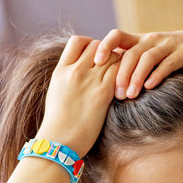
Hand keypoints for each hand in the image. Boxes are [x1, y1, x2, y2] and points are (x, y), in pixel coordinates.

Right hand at [37, 36, 120, 156]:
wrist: (58, 142)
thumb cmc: (57, 125)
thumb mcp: (56, 94)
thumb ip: (67, 79)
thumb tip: (78, 74)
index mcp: (60, 71)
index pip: (78, 41)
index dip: (90, 45)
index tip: (96, 58)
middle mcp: (75, 71)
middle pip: (98, 45)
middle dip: (107, 53)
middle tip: (112, 69)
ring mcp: (89, 81)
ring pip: (112, 56)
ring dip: (119, 64)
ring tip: (121, 78)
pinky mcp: (103, 93)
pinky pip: (120, 72)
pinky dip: (126, 76)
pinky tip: (125, 88)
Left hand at [95, 28, 182, 98]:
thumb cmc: (168, 56)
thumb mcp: (147, 56)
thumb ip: (128, 63)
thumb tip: (103, 80)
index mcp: (139, 40)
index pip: (117, 36)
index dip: (105, 46)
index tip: (96, 62)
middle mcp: (151, 40)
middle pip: (131, 53)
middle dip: (122, 74)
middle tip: (117, 95)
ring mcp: (167, 45)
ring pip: (147, 58)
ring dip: (137, 77)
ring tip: (130, 95)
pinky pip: (168, 63)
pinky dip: (157, 75)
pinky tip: (150, 87)